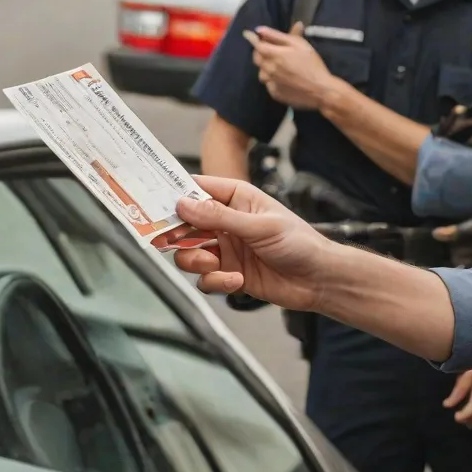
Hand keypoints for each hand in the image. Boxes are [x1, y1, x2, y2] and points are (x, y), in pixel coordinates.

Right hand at [173, 174, 334, 310]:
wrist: (319, 280)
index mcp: (235, 198)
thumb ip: (219, 217)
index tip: (151, 201)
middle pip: (184, 224)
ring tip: (213, 264)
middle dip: (177, 235)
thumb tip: (184, 204)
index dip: (173, 194)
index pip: (196, 189)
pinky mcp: (229, 273)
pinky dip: (216, 282)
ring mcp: (226, 248)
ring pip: (189, 254)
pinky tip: (236, 281)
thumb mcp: (259, 226)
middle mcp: (226, 222)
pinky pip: (206, 279)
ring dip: (195, 261)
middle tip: (172, 241)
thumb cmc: (299, 243)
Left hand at [247, 22, 339, 109]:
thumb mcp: (298, 44)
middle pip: (257, 58)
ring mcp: (270, 83)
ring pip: (261, 72)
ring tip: (278, 65)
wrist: (320, 90)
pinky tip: (284, 78)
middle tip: (271, 49)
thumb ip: (277, 36)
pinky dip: (272, 79)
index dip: (252, 39)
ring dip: (265, 66)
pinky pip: (268, 84)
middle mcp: (268, 69)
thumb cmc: (312, 64)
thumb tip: (260, 29)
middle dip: (260, 51)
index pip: (256, 45)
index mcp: (274, 55)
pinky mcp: (275, 94)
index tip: (248, 34)